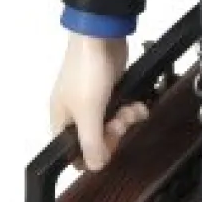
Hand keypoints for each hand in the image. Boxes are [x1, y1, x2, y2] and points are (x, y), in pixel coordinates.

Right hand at [49, 33, 148, 171]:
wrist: (101, 36)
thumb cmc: (87, 71)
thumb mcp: (88, 112)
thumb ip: (91, 142)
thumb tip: (94, 166)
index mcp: (62, 120)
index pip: (74, 152)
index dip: (93, 153)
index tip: (107, 144)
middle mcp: (76, 112)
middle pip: (98, 139)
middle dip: (114, 132)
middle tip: (120, 121)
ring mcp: (95, 100)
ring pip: (113, 123)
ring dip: (126, 119)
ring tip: (131, 109)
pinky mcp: (112, 89)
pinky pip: (123, 108)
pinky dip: (133, 107)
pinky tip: (138, 103)